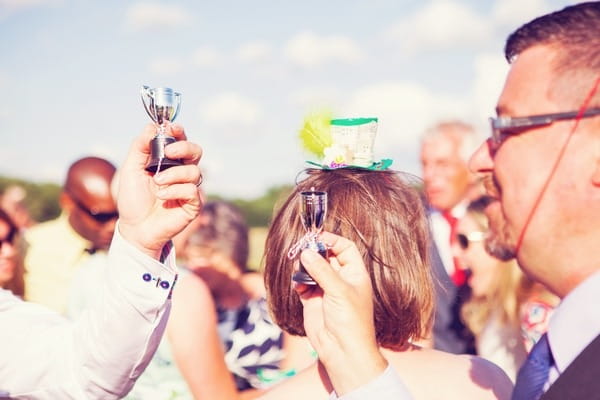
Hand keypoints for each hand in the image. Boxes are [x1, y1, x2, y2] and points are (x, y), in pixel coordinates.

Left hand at [117, 123, 202, 258]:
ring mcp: (189, 188)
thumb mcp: (130, 169)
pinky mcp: (193, 205)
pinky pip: (192, 191)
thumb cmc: (133, 200)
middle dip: (184, 148)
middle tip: (168, 152)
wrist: (135, 228)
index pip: (180, 141)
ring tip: (157, 184)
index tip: (172, 128)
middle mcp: (181, 173)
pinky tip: (162, 197)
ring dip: (173, 175)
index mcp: (169, 162)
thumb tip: (152, 126)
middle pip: (196, 151)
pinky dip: (175, 191)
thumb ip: (139, 147)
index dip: (179, 132)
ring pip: (194, 171)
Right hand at [295, 231, 386, 394]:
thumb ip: (321, 270)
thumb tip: (307, 252)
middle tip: (302, 248)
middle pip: (326, 256)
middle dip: (314, 251)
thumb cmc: (350, 320)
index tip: (317, 237)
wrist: (342, 351)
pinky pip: (302, 284)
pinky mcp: (312, 301)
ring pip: (312, 269)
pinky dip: (298, 281)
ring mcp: (326, 290)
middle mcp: (341, 280)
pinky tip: (298, 285)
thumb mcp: (339, 290)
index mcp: (355, 274)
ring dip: (304, 266)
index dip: (332, 241)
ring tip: (299, 268)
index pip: (345, 248)